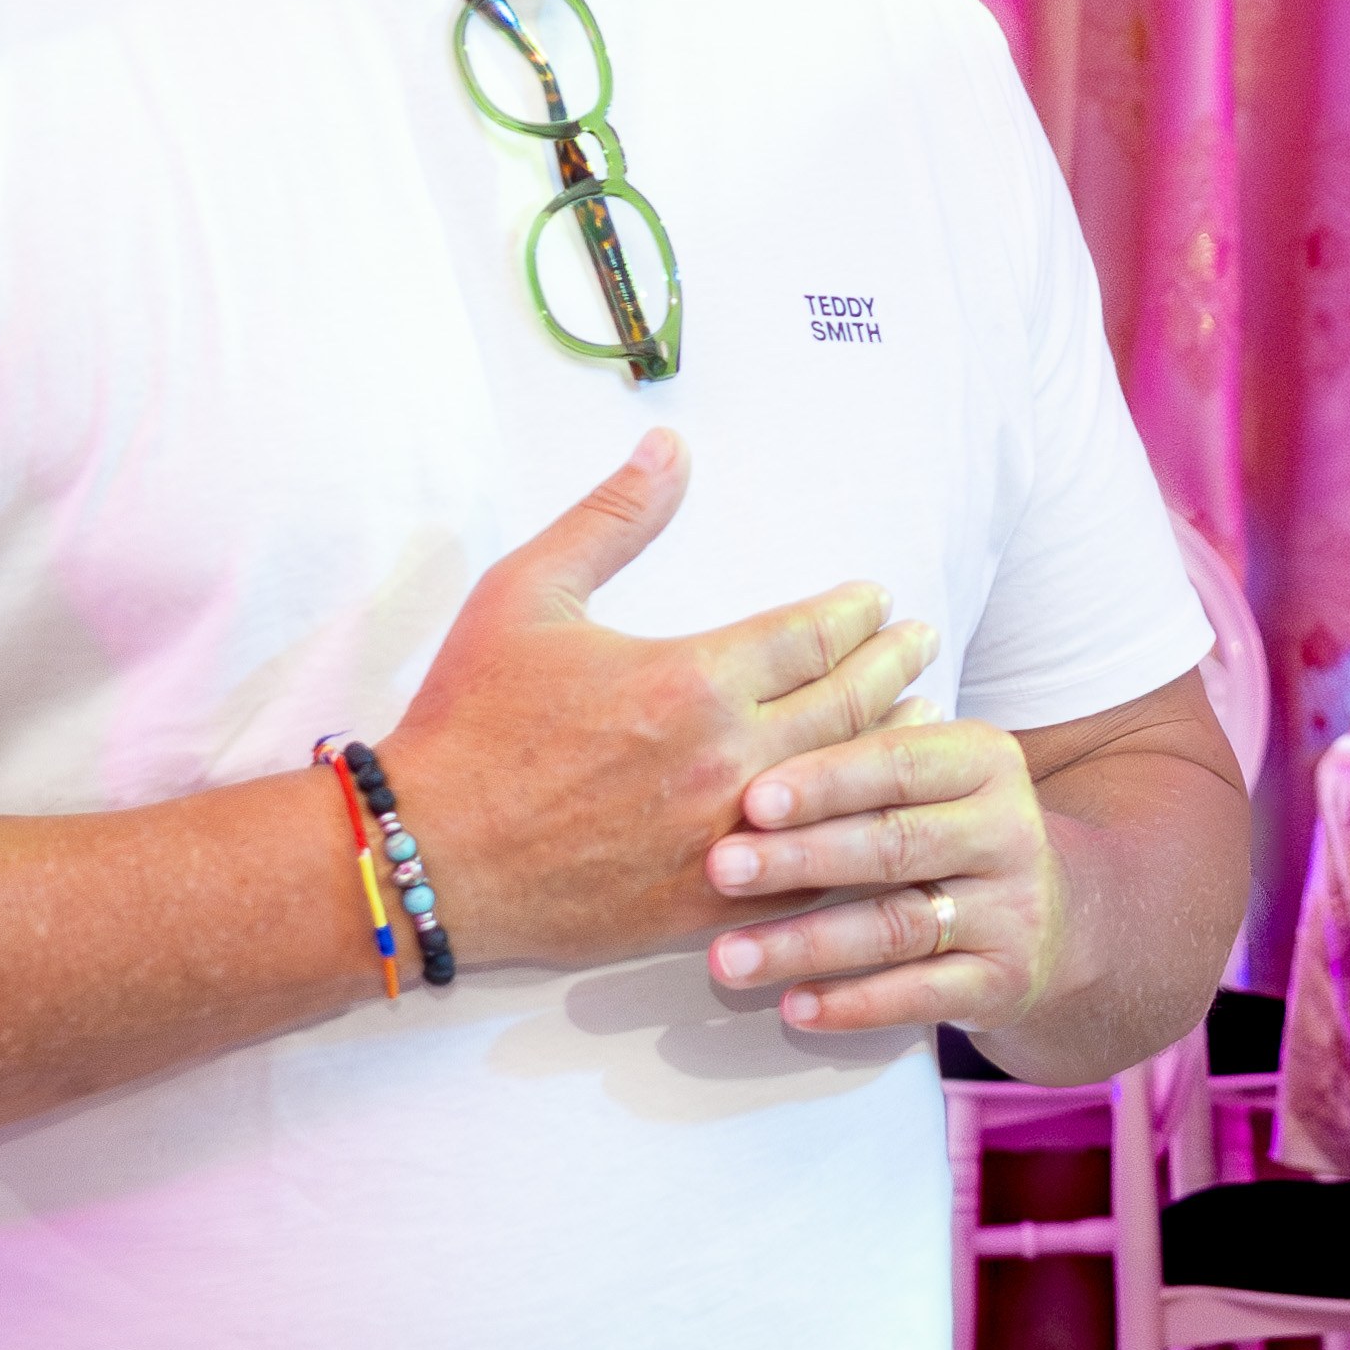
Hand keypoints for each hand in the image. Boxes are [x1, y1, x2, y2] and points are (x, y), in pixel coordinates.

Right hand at [369, 430, 938, 973]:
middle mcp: (728, 757)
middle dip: (895, 665)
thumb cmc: (470, 722)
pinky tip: (873, 820)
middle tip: (921, 642)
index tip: (875, 599)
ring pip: (845, 786)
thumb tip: (670, 446)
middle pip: (849, 703)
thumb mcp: (526, 596)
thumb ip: (610, 520)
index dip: (855, 613)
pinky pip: (811, 873)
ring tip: (922, 716)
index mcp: (694, 678)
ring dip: (892, 745)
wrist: (427, 858)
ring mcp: (729, 836)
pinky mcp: (712, 902)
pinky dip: (854, 840)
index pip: (813, 635)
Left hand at [700, 706, 1064, 1033]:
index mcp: (984, 761)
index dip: (824, 782)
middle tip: (721, 869)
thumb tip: (743, 757)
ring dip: (805, 943)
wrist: (1052, 918)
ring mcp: (1012, 909)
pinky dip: (852, 1004)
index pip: (898, 763)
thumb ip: (858, 763)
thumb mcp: (927, 782)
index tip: (752, 799)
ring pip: (895, 926)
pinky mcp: (1004, 980)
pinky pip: (919, 995)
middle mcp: (1008, 831)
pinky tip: (793, 1005)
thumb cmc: (948, 833)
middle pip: (894, 843)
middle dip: (800, 858)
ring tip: (728, 957)